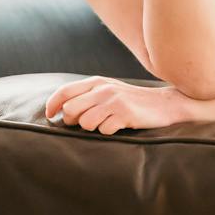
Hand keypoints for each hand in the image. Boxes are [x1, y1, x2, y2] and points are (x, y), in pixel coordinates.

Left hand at [45, 76, 186, 134]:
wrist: (164, 104)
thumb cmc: (131, 100)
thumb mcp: (108, 90)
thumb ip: (87, 95)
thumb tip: (61, 110)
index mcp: (96, 82)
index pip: (64, 91)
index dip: (52, 105)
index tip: (50, 116)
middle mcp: (103, 89)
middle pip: (70, 109)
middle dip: (72, 121)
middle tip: (84, 123)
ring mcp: (114, 101)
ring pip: (86, 123)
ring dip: (92, 128)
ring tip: (105, 123)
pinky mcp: (125, 114)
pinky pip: (104, 130)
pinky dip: (108, 132)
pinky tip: (119, 126)